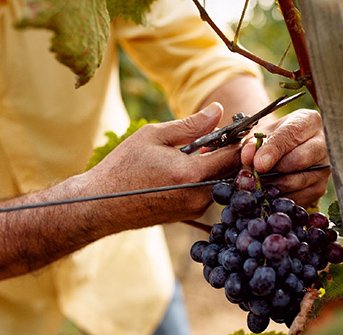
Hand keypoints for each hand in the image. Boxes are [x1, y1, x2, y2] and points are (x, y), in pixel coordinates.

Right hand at [86, 103, 241, 225]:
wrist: (102, 204)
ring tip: (198, 151)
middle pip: (232, 171)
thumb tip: (218, 110)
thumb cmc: (123, 167)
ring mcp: (195, 209)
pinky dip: (205, 178)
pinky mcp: (189, 215)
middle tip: (217, 136)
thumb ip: (191, 125)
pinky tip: (186, 167)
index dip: (241, 140)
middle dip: (230, 152)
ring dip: (216, 166)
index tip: (241, 128)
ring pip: (221, 182)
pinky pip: (208, 192)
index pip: (233, 156)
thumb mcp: (154, 136)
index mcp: (191, 175)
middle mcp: (198, 197)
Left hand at [241, 109, 329, 206]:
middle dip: (274, 170)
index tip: (258, 164)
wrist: (280, 153)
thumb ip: (251, 144)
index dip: (273, 150)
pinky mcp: (320, 187)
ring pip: (298, 181)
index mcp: (307, 121)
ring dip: (274, 185)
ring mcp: (324, 166)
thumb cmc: (269, 139)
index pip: (291, 135)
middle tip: (256, 175)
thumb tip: (248, 158)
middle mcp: (322, 142)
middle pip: (300, 159)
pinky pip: (299, 197)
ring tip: (259, 183)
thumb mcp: (258, 136)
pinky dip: (280, 198)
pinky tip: (270, 192)